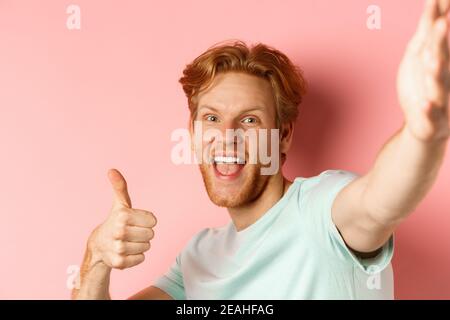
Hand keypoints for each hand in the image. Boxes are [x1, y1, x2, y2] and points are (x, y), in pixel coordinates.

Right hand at [88, 169, 156, 269]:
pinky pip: (141, 259)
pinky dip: (136, 257)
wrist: (98, 245)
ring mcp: (118, 248)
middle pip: (151, 235)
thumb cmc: (115, 221)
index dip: (146, 221)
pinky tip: (125, 252)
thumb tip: (112, 170)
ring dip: (140, 245)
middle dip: (143, 234)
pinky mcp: (119, 263)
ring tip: (127, 241)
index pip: (153, 221)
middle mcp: (119, 232)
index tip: (134, 221)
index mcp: (123, 215)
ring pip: (147, 247)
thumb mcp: (120, 203)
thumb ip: (120, 187)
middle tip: (131, 232)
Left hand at [397, 0, 449, 141]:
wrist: (426, 126)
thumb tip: (431, 8)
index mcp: (439, 60)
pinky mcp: (433, 118)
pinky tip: (425, 103)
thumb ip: (424, 35)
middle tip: (441, 22)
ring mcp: (440, 98)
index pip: (436, 38)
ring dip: (436, 73)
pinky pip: (431, 113)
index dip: (437, 18)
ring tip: (431, 61)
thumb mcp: (418, 58)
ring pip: (439, 84)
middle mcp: (443, 76)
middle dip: (441, 41)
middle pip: (442, 57)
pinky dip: (429, 109)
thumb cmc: (422, 88)